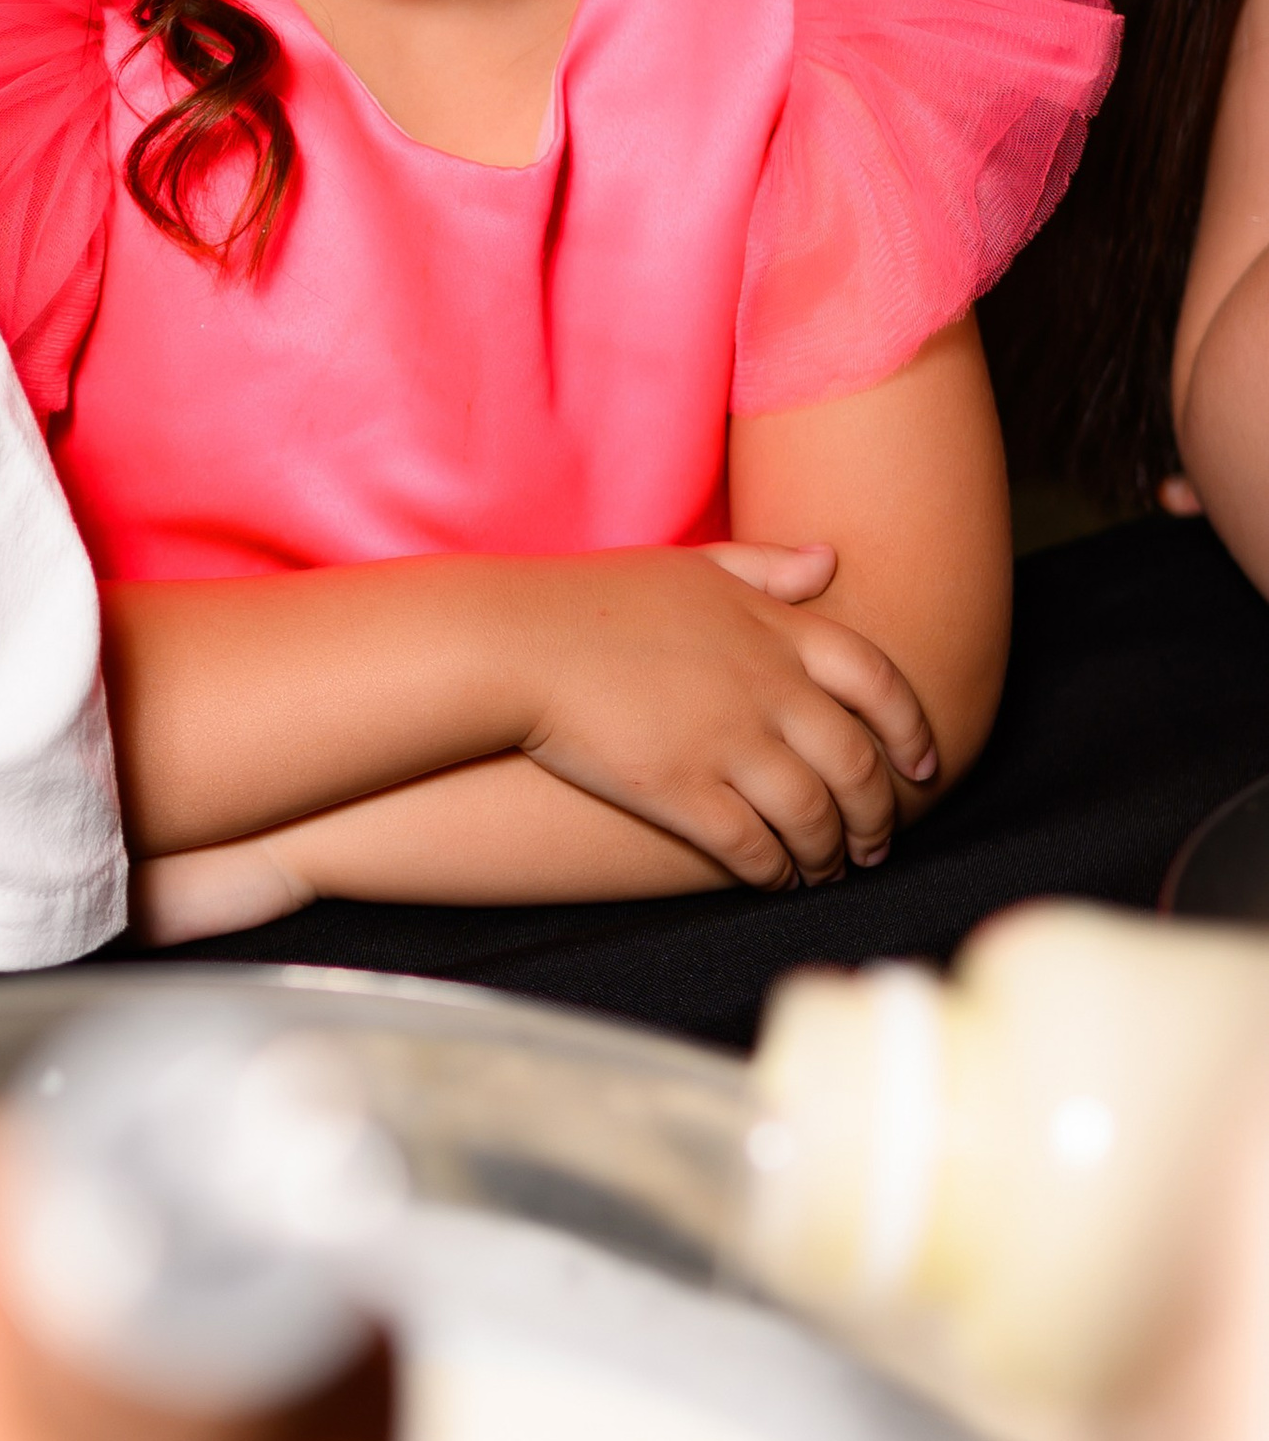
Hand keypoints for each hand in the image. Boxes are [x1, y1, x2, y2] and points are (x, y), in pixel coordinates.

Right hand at [513, 541, 932, 888]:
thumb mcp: (692, 567)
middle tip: (878, 841)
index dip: (911, 728)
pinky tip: (775, 879)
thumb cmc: (595, 599)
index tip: (924, 764)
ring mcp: (728, 742)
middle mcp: (767, 687)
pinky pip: (755, 848)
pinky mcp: (684, 792)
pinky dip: (778, 872)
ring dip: (832, 853)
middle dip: (879, 813)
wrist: (516, 643)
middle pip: (858, 763)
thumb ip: (766, 567)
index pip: (878, 681)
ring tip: (830, 871)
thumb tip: (829, 561)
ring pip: (814, 815)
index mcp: (775, 628)